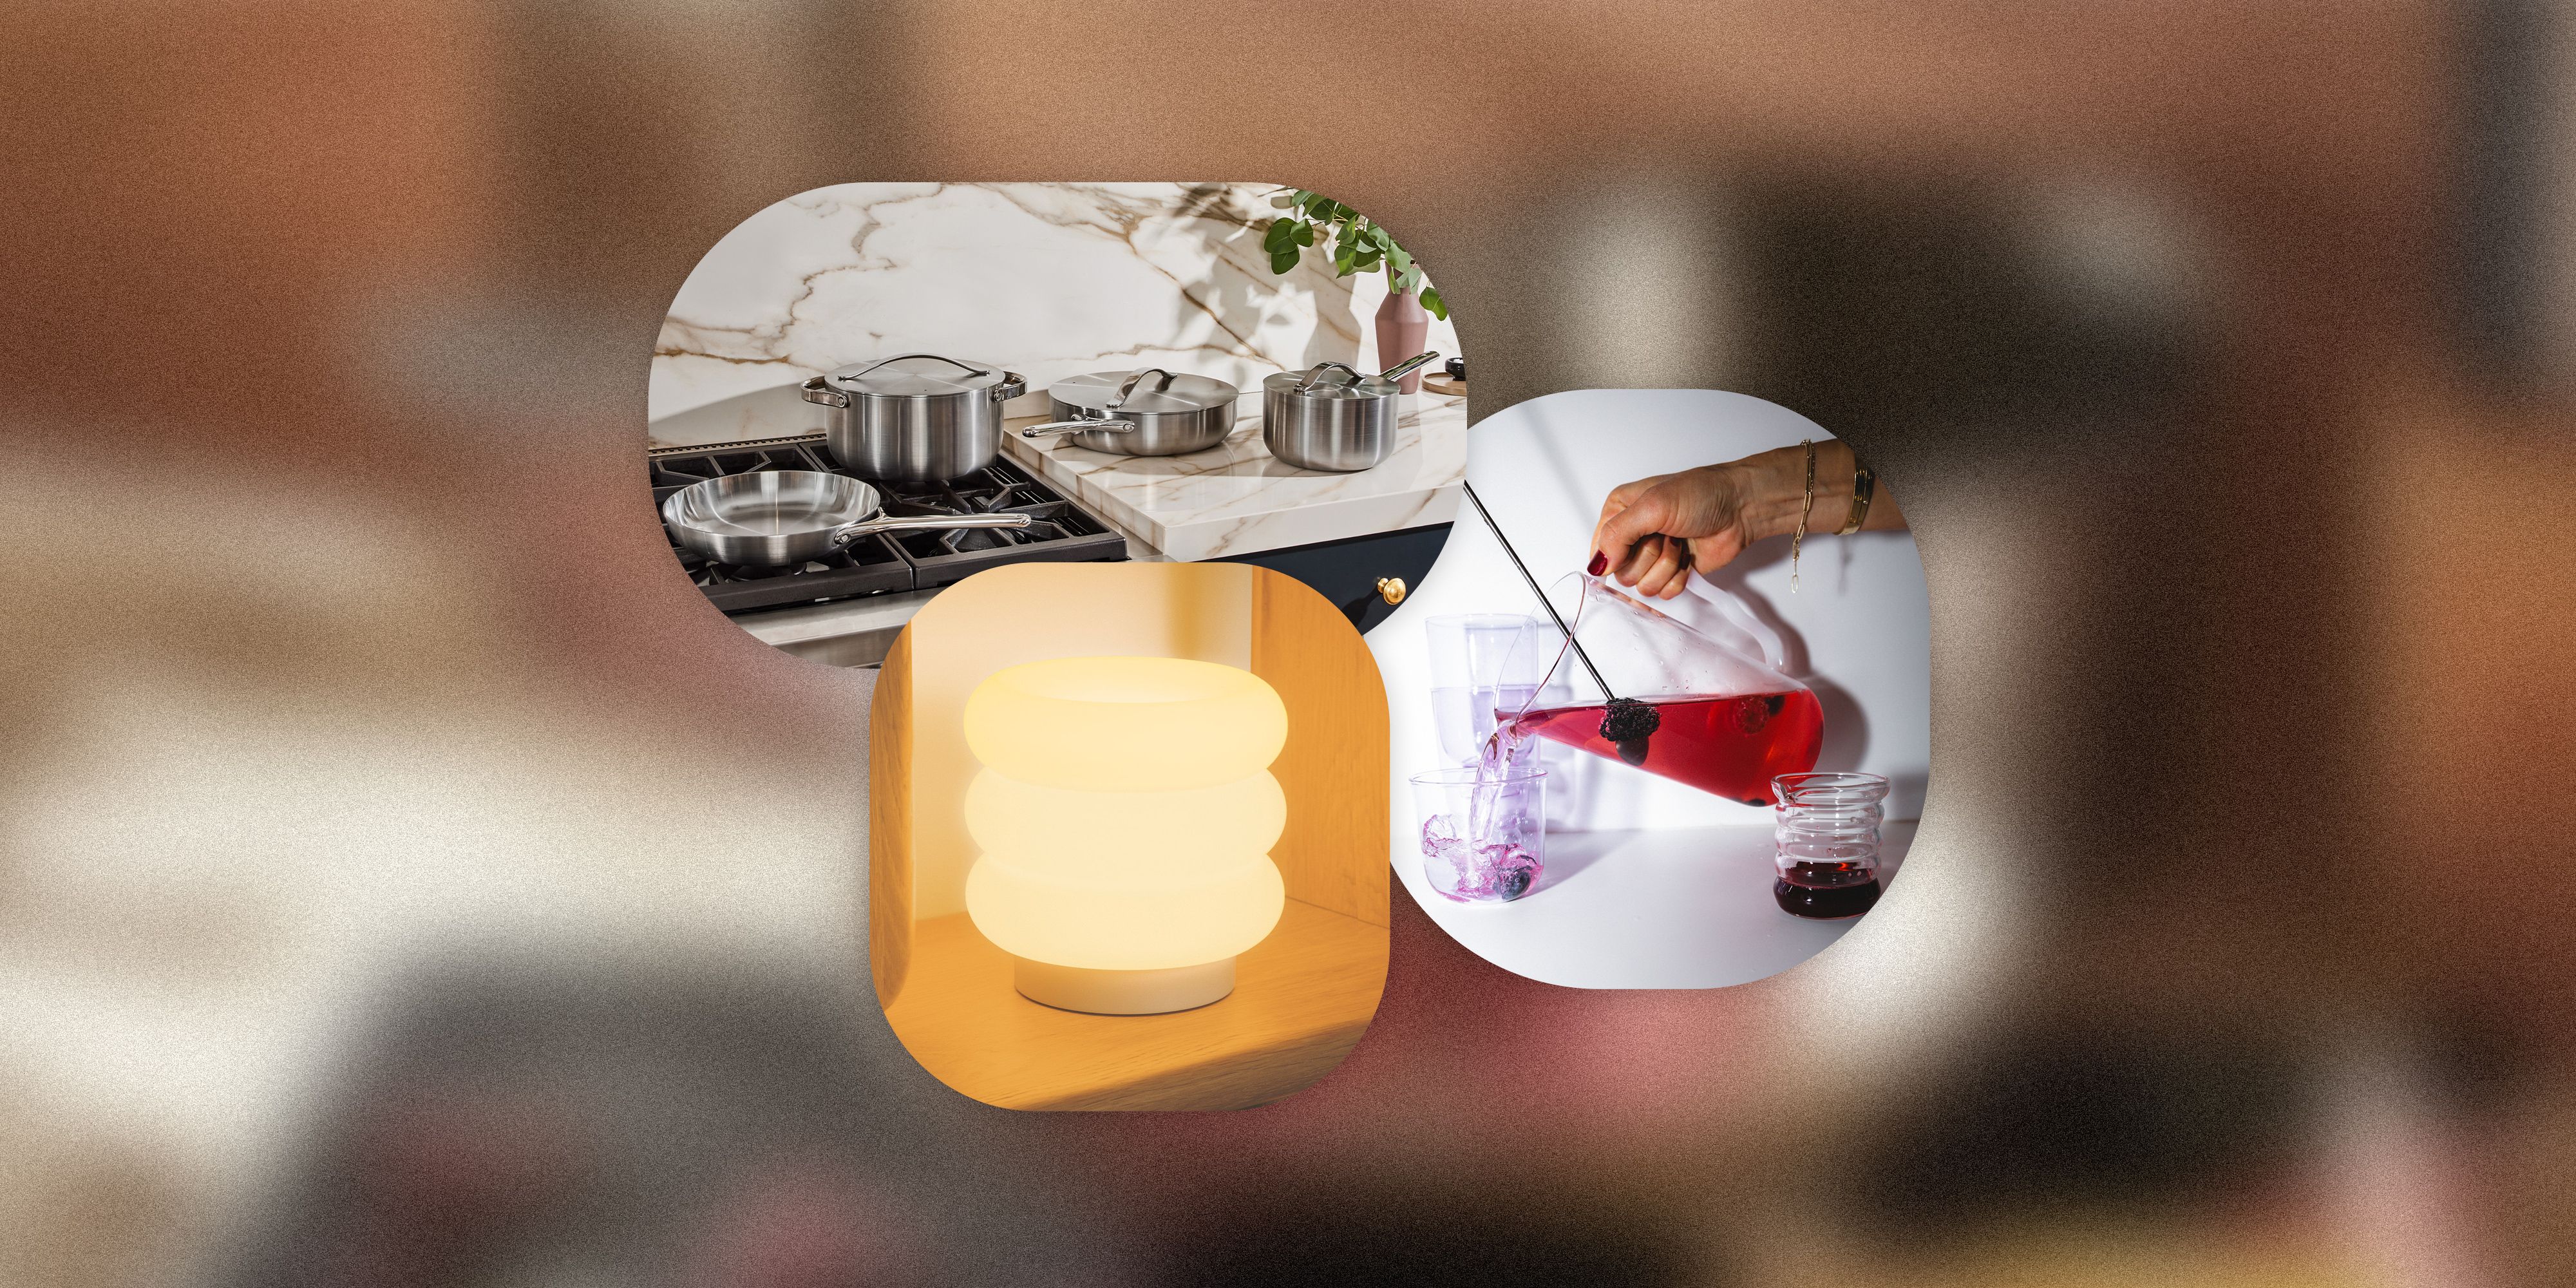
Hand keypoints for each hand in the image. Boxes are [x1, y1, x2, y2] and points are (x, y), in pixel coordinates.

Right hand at [1587, 464, 1765, 599]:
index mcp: (1620, 510)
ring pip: (1643, 585)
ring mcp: (1653, 555)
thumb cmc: (1702, 494)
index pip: (1599, 548)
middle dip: (1648, 557)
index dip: (1617, 553)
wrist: (1741, 508)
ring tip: (1679, 543)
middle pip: (1622, 572)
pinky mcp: (1671, 571)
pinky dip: (1678, 578)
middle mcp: (1633, 534)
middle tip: (1665, 536)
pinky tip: (1688, 558)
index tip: (1637, 542)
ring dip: (1666, 566)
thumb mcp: (1652, 505)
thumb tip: (1598, 564)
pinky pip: (1663, 592)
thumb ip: (1617, 533)